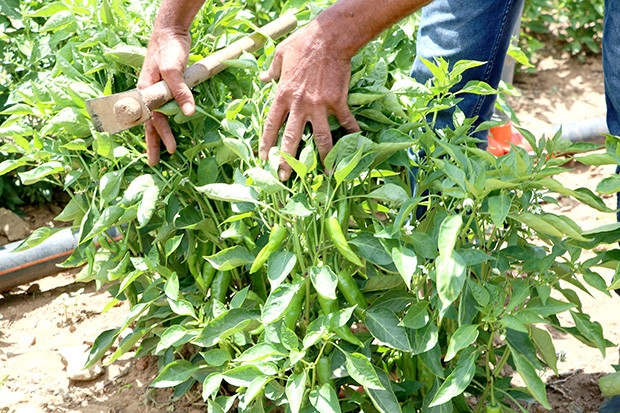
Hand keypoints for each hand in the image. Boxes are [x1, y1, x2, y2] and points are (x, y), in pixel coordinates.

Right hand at [137, 28, 194, 165]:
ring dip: (159, 134)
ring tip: (164, 149)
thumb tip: (189, 113)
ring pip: (157, 117)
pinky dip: (167, 119)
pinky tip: (170, 126)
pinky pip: (165, 108)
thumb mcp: (174, 70)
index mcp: (146, 92)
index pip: (153, 120)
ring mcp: (157, 91)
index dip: (162, 136)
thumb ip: (180, 91)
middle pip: (150, 123)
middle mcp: (149, 94)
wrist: (170, 31)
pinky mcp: (167, 87)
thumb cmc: (168, 49)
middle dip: (153, 143)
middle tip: (154, 163)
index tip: (171, 151)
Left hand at [259, 22, 360, 179]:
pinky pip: (345, 122)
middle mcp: (299, 105)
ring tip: (326, 173)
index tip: (264, 159)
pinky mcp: (337, 102)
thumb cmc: (303, 43)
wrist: (330, 38)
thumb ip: (272, 70)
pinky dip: (352, 133)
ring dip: (324, 157)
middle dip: (287, 160)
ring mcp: (319, 105)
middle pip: (291, 139)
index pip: (271, 125)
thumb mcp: (280, 54)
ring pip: (320, 138)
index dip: (266, 144)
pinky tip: (356, 143)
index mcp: (282, 95)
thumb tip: (265, 78)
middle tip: (286, 177)